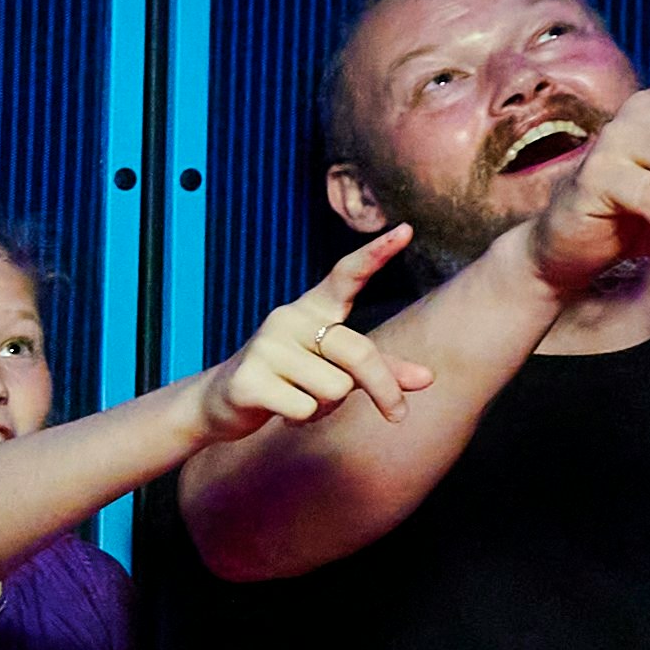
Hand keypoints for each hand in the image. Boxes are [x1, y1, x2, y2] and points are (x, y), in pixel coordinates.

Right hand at [199, 228, 428, 435]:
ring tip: (302, 400)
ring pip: (334, 388)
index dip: (376, 254)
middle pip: (358, 353)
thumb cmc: (290, 380)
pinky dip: (302, 419)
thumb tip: (428, 378)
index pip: (347, 275)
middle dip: (383, 389)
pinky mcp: (249, 379)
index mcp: (313, 309)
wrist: (221, 401)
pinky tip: (281, 411)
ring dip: (327, 408)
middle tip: (398, 415)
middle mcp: (289, 318)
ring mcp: (266, 347)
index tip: (407, 230)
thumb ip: (381, 370)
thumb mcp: (337, 369)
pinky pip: (305, 408)